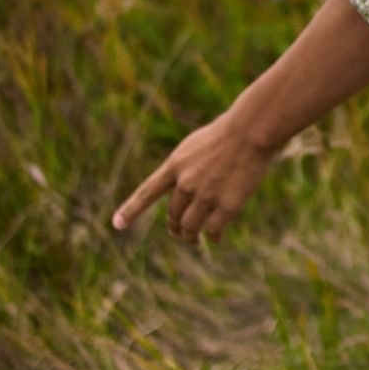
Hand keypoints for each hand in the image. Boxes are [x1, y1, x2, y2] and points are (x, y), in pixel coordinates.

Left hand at [111, 108, 278, 244]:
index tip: (116, 224)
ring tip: (194, 239)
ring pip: (190, 228)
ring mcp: (206, 195)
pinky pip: (213, 231)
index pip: (147, 192)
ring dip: (190, 237)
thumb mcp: (195, 146)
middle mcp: (186, 182)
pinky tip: (216, 238)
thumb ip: (185, 170)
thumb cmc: (227, 133)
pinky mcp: (227, 206)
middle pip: (173, 215)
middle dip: (175, 226)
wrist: (252, 130)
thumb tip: (181, 196)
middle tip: (180, 233)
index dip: (131, 210)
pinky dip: (213, 237)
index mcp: (175, 164)